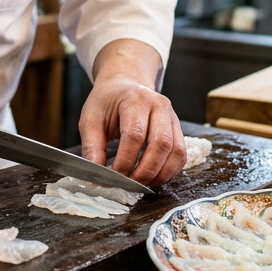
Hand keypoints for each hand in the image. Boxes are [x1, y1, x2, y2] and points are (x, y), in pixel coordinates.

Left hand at [78, 41, 184, 186]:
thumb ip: (92, 146)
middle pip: (161, 144)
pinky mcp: (178, 129)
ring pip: (176, 151)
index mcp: (135, 99)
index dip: (126, 160)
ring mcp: (172, 117)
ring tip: (142, 185)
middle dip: (146, 171)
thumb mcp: (90, 119)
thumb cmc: (107, 102)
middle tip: (130, 185)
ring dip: (160, 174)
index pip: (135, 134)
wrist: (124, 85)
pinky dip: (169, 171)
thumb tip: (96, 173)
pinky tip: (153, 177)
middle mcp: (159, 106)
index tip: (114, 176)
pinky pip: (181, 155)